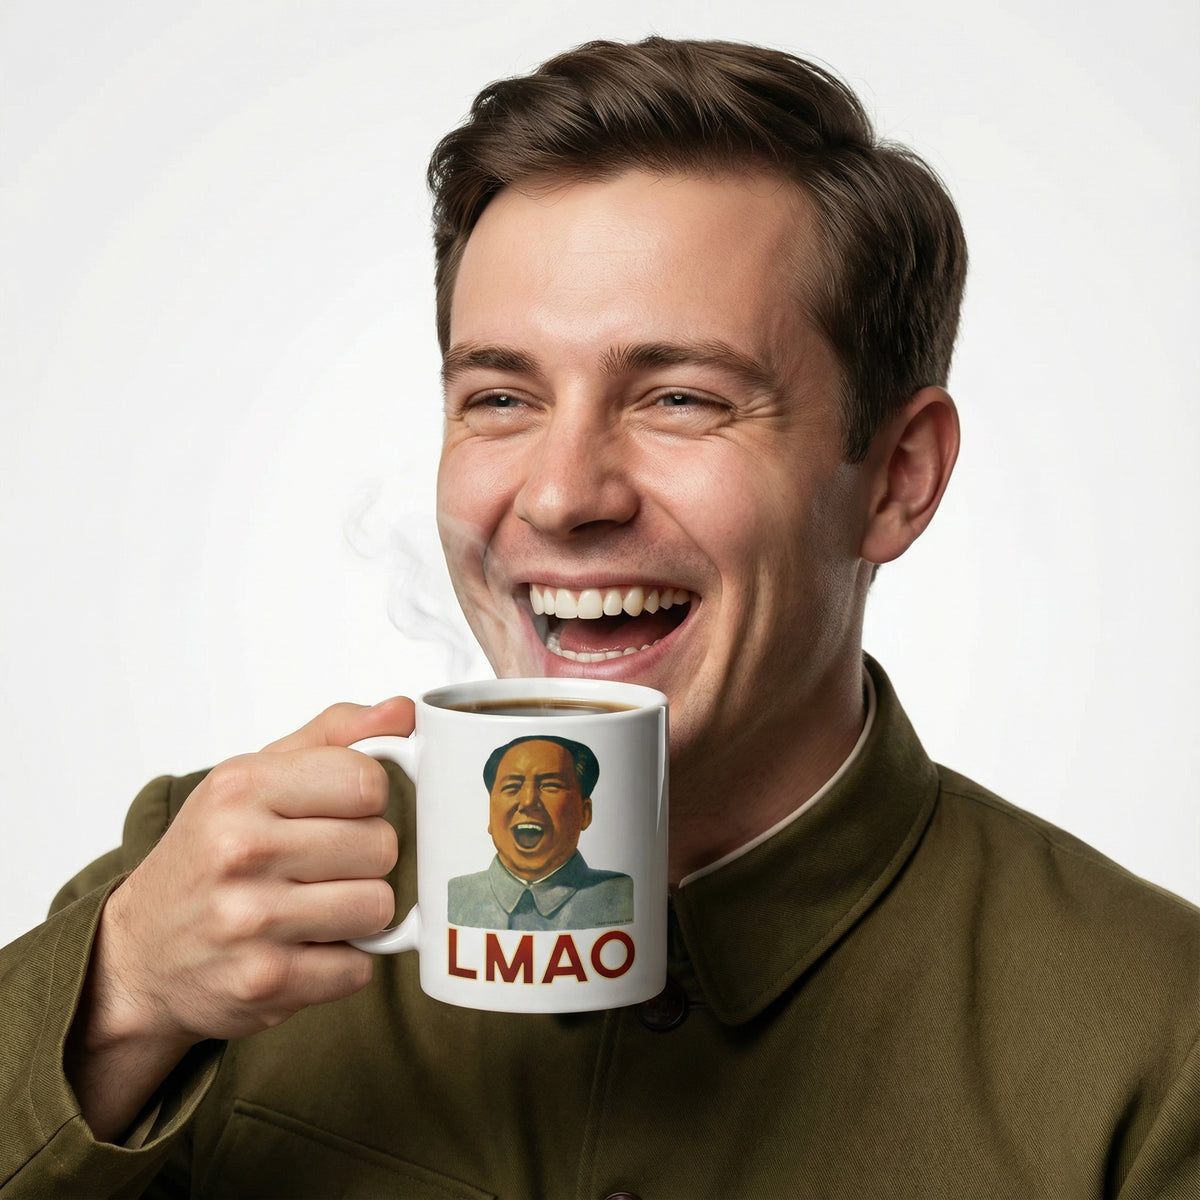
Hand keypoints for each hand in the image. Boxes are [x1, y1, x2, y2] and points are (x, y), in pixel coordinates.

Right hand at [66, 697, 413, 1139]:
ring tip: (314, 906)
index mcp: (241, 787)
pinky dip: (342, 962)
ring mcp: (250, 920)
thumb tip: (404, 712)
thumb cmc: (211, 855)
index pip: (367, 781)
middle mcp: (240, 849)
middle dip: (365, 858)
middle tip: (321, 865)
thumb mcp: (256, 777)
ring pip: (379, 907)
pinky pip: (360, 968)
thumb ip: (336, 736)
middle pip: (382, 846)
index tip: (342, 811)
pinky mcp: (264, 983)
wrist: (139, 955)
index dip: (369, 799)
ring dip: (359, 913)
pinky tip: (302, 948)